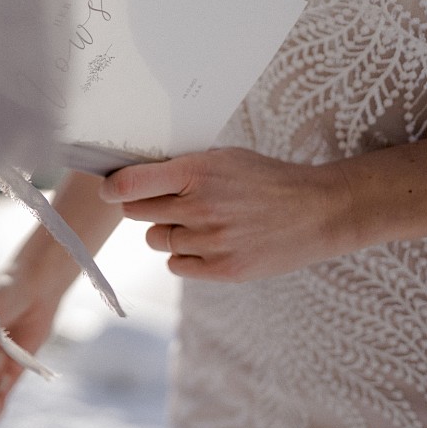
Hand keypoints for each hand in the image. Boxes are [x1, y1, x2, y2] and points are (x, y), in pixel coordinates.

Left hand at [100, 147, 349, 280]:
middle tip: (167, 201)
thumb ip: (181, 167)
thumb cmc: (266, 180)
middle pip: (137, 213)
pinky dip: (185, 255)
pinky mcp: (222, 270)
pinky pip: (176, 264)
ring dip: (168, 231)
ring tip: (199, 221)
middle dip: (145, 206)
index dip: (112, 187)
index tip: (108, 189)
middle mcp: (200, 207)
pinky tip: (209, 242)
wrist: (318, 212)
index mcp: (197, 172)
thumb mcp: (224, 158)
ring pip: (156, 240)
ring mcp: (211, 241)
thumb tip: (132, 175)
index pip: (131, 183)